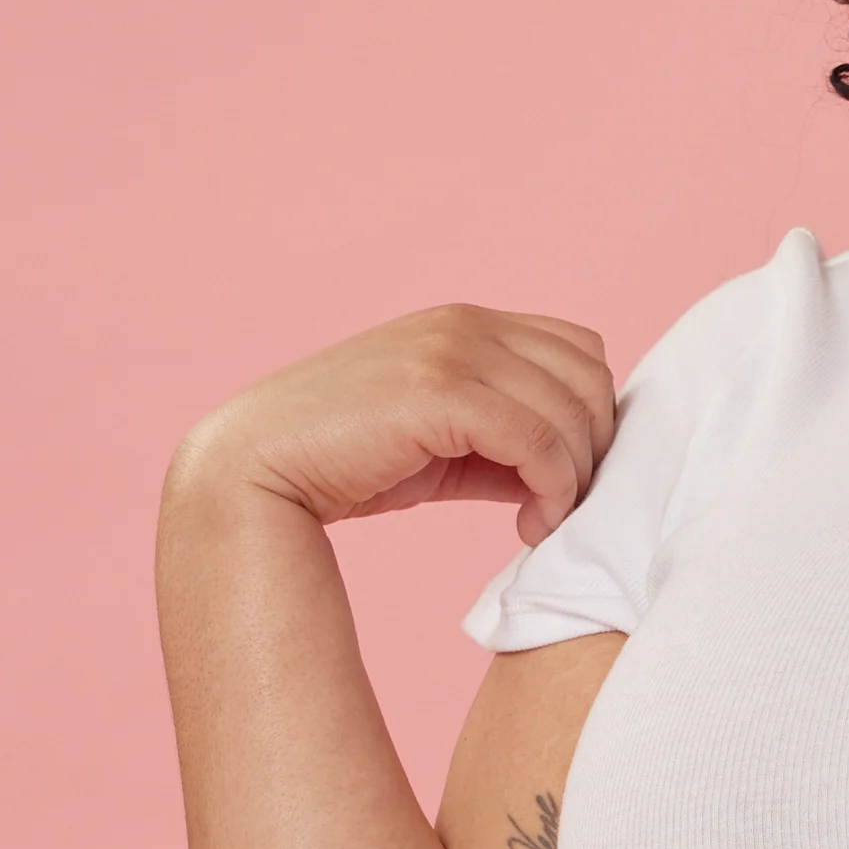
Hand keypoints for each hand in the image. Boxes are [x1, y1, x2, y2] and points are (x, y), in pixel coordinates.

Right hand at [172, 307, 615, 547]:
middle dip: (593, 448)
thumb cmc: (345, 462)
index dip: (592, 415)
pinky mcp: (438, 390)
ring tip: (542, 522)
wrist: (255, 467)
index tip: (569, 477)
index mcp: (468, 323)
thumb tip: (570, 469)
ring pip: (569, 412)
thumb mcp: (441, 441)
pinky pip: (537, 440)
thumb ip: (503, 438)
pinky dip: (552, 488)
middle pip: (588, 378)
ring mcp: (451, 349)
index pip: (579, 351)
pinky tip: (528, 526)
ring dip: (573, 479)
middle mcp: (465, 323)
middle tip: (564, 506)